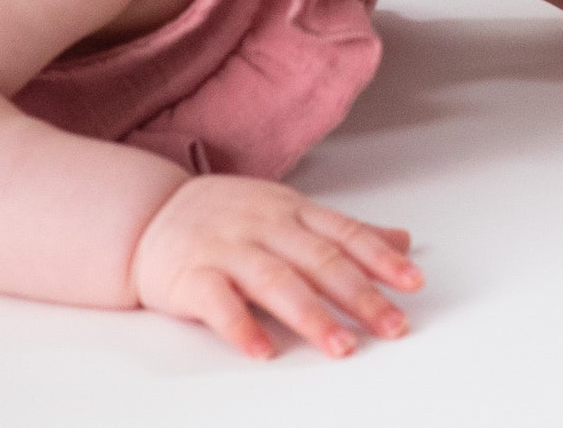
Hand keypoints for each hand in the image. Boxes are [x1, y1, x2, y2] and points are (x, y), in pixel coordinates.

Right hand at [128, 174, 421, 361]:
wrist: (148, 216)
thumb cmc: (227, 217)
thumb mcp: (289, 212)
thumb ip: (343, 232)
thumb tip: (402, 241)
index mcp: (293, 211)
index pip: (346, 234)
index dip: (382, 258)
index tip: (413, 283)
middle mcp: (266, 228)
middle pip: (320, 261)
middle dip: (360, 296)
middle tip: (392, 325)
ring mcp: (228, 250)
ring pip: (276, 282)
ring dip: (312, 316)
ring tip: (341, 346)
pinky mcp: (191, 277)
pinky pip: (218, 304)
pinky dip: (241, 327)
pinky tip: (262, 351)